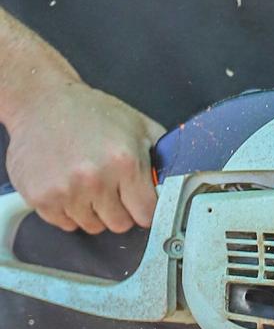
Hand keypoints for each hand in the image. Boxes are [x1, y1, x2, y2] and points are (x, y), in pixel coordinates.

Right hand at [4, 79, 164, 233]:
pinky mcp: (40, 198)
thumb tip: (178, 182)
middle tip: (110, 186)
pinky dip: (68, 210)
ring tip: (86, 181)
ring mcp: (65, 191)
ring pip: (92, 226)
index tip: (139, 200)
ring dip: (92, 210)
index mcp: (125, 162)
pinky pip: (65, 224)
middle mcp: (95, 180)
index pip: (146, 214)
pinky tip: (67, 184)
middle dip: (119, 209)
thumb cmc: (90, 112)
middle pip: (120, 224)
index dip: (144, 207)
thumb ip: (162, 156)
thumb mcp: (138, 125)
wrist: (41, 102)